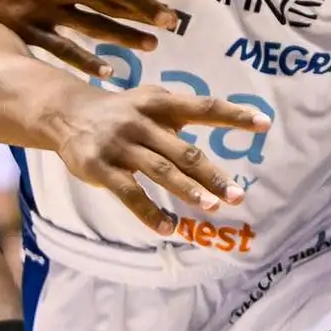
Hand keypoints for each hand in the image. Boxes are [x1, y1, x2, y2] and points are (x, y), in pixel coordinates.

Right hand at [0, 0, 176, 66]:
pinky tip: (106, 71)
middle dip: (140, 22)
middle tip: (166, 33)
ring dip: (120, 40)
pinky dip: (83, 61)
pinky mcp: (23, 26)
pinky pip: (59, 48)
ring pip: (89, 29)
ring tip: (147, 48)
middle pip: (107, 8)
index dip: (143, 1)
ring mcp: (40, 9)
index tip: (167, 14)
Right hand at [48, 85, 249, 234]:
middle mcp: (140, 121)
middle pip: (183, 150)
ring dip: (187, 191)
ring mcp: (119, 145)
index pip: (203, 107)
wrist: (66, 113)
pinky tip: (168, 228)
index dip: (234, 115)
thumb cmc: (120, 111)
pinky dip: (149, 213)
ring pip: (160, 171)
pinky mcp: (99, 167)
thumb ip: (180, 115)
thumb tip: (224, 122)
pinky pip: (129, 193)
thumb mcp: (149, 102)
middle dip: (212, 174)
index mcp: (158, 102)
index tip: (264, 123)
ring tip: (210, 208)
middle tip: (236, 195)